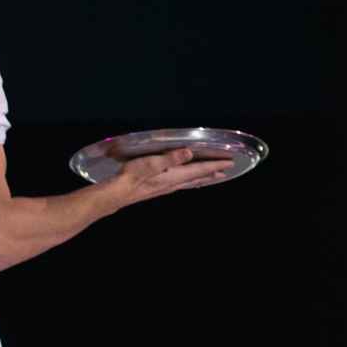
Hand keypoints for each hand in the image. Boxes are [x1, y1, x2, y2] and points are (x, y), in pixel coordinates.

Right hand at [98, 147, 238, 211]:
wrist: (117, 193)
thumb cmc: (132, 177)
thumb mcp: (151, 163)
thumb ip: (171, 158)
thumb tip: (190, 152)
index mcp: (175, 175)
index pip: (200, 169)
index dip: (215, 164)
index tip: (230, 162)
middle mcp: (174, 183)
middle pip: (198, 176)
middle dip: (213, 172)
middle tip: (226, 169)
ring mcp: (166, 187)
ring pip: (191, 181)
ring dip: (203, 177)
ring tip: (213, 176)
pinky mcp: (159, 188)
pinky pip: (181, 183)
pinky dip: (190, 180)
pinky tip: (186, 181)